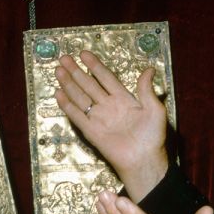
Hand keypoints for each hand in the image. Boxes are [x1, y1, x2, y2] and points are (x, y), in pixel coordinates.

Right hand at [55, 50, 168, 200]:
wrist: (144, 159)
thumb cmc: (152, 136)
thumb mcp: (154, 109)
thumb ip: (147, 89)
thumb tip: (150, 69)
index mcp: (124, 99)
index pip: (106, 78)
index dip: (95, 66)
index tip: (84, 54)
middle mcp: (108, 106)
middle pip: (89, 85)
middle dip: (76, 71)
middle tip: (64, 58)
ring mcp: (99, 118)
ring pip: (80, 97)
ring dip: (69, 84)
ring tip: (59, 70)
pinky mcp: (91, 131)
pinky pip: (77, 116)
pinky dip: (67, 105)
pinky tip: (59, 94)